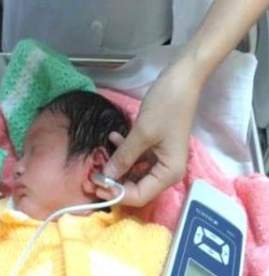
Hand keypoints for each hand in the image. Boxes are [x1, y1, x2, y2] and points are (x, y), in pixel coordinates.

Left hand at [101, 62, 202, 206]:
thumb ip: (123, 157)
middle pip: (136, 188)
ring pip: (134, 173)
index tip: (95, 186)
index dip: (117, 194)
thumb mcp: (142, 133)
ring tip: (98, 157)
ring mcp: (161, 160)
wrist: (183, 79)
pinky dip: (124, 152)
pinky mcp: (156, 149)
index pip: (140, 196)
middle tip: (91, 176)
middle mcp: (166, 172)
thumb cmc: (167, 106)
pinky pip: (136, 158)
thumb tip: (106, 177)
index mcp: (169, 174)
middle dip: (114, 182)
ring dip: (116, 166)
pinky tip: (112, 138)